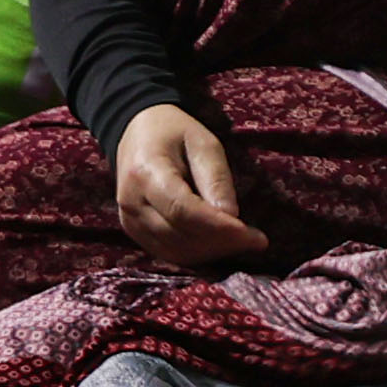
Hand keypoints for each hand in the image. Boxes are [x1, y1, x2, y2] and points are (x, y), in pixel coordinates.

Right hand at [110, 105, 268, 267]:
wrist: (137, 133)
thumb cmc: (174, 132)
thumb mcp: (203, 143)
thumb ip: (216, 178)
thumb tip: (231, 216)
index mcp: (146, 172)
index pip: (183, 210)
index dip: (219, 227)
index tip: (254, 235)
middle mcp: (131, 202)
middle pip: (181, 236)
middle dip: (223, 242)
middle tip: (256, 239)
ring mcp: (130, 221)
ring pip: (176, 251)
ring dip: (213, 251)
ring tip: (242, 240)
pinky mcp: (135, 232)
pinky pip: (170, 254)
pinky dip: (199, 253)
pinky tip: (220, 243)